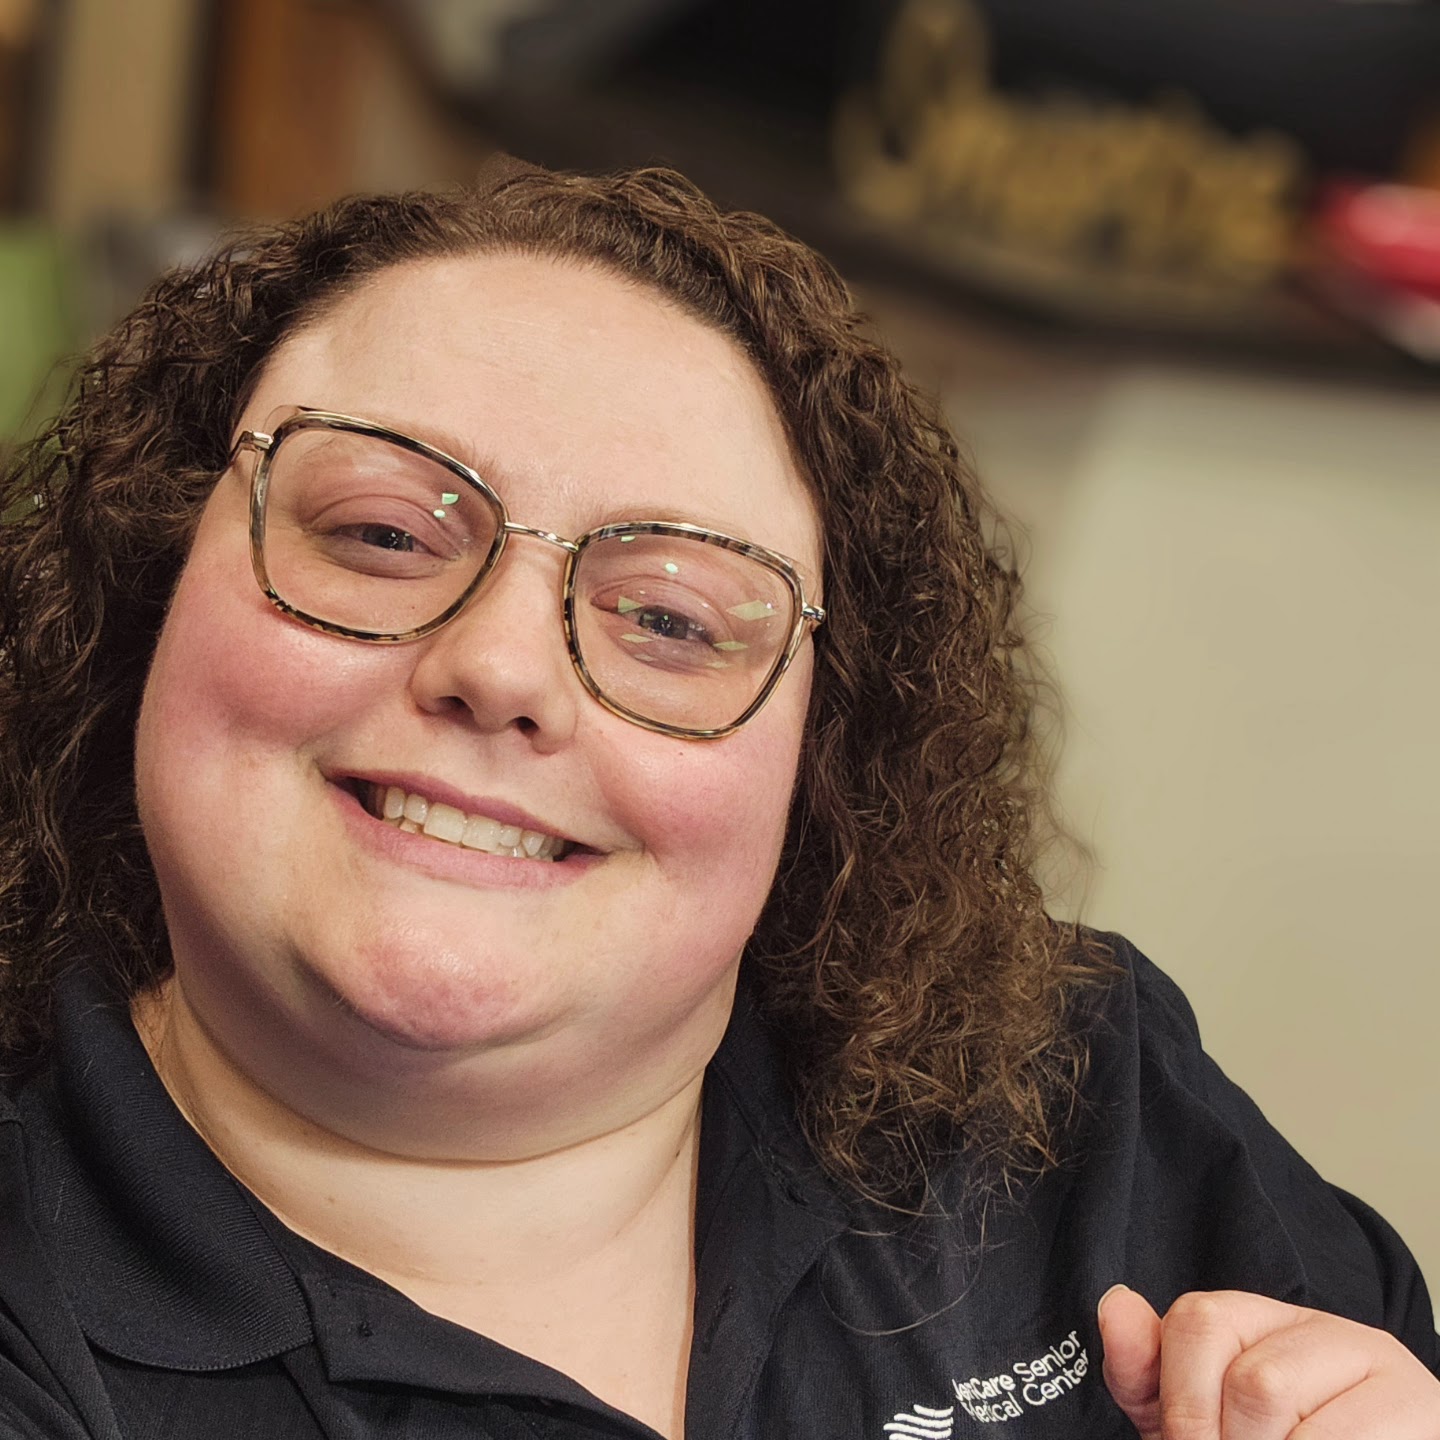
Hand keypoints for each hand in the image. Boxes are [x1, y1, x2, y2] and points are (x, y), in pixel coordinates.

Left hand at [1098, 1284, 1439, 1438]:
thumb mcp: (1197, 1416)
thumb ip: (1147, 1373)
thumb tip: (1114, 1303)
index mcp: (1259, 1319)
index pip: (1197, 1322)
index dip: (1181, 1402)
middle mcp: (1322, 1328)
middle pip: (1251, 1382)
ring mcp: (1377, 1364)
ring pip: (1289, 1407)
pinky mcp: (1420, 1408)